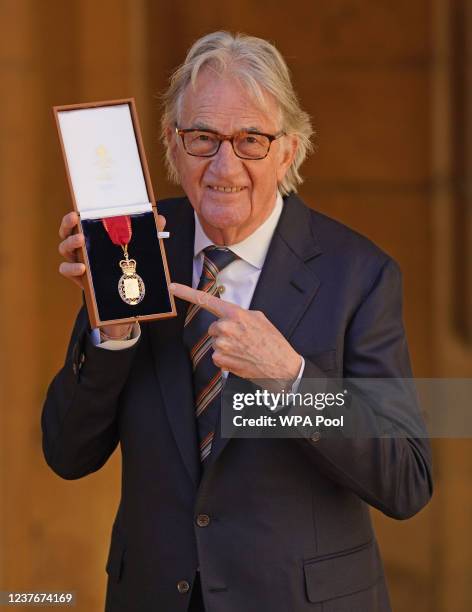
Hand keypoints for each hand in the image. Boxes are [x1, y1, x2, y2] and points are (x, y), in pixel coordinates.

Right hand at [58, 210, 165, 336]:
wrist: (120, 291)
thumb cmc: (124, 262)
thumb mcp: (136, 246)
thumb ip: (148, 232)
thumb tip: (160, 218)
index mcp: (91, 235)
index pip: (77, 221)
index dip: (74, 216)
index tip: (77, 211)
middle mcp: (80, 246)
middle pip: (66, 232)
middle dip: (68, 225)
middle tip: (76, 220)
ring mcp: (76, 260)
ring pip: (64, 249)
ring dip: (70, 243)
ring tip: (81, 240)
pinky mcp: (76, 276)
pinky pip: (65, 269)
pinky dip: (71, 267)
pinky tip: (82, 267)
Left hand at [169, 283, 301, 389]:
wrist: (282, 366)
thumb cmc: (272, 342)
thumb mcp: (259, 319)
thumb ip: (240, 315)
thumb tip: (228, 317)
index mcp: (236, 314)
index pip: (207, 300)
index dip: (186, 293)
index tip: (172, 287)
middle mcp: (226, 327)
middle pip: (214, 328)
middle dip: (225, 333)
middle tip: (244, 340)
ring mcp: (222, 344)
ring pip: (215, 343)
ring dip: (226, 347)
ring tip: (245, 350)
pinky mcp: (220, 360)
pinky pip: (216, 357)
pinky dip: (226, 359)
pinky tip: (241, 359)